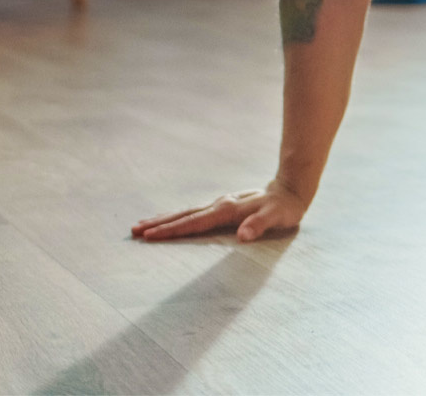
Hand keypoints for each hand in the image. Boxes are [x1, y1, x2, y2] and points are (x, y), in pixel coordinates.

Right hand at [130, 178, 308, 242]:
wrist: (291, 190)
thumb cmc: (284, 208)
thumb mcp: (276, 218)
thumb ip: (259, 225)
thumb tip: (243, 236)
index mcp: (227, 210)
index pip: (194, 223)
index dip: (172, 230)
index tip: (149, 236)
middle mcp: (219, 204)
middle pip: (183, 215)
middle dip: (159, 224)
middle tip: (133, 231)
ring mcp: (220, 203)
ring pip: (186, 212)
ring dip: (164, 219)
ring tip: (142, 225)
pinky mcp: (222, 205)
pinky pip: (194, 212)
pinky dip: (179, 216)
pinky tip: (171, 219)